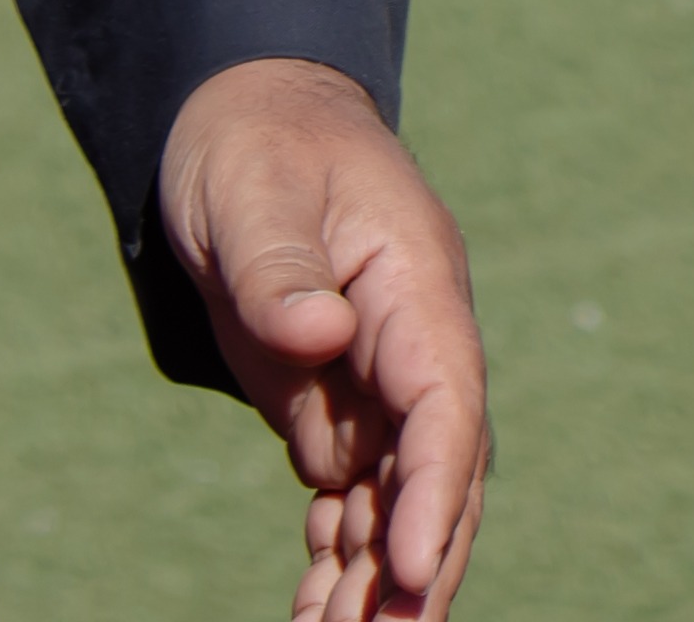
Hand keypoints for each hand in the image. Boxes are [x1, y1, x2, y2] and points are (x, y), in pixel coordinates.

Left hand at [161, 59, 489, 621]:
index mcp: (415, 288)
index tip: (415, 569)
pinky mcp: (337, 408)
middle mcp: (414, 347)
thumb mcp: (255, 189)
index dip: (437, 491)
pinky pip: (353, 503)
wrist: (248, 121)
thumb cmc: (255, 143)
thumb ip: (280, 261)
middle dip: (420, 567)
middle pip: (438, 474)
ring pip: (397, 504)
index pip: (446, 404)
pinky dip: (339, 565)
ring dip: (376, 583)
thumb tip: (318, 333)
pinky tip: (314, 620)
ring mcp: (379, 384)